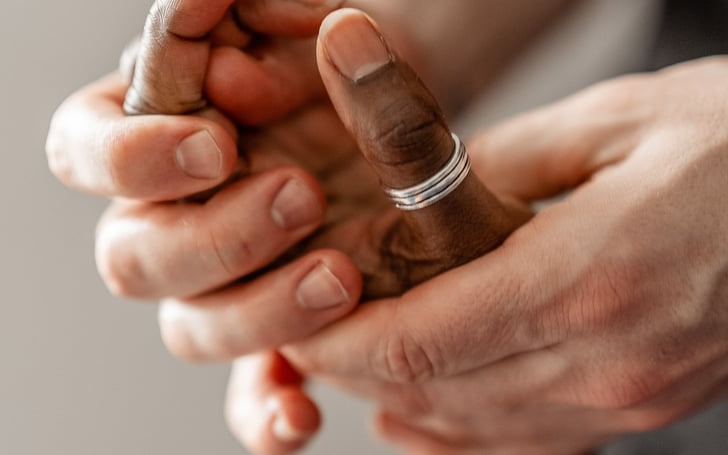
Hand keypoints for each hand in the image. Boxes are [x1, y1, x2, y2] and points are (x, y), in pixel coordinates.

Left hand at [228, 54, 727, 453]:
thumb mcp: (610, 123)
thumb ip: (496, 164)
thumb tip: (417, 195)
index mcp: (586, 279)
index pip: (418, 344)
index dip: (338, 340)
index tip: (296, 316)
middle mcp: (603, 363)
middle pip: (428, 394)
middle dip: (354, 366)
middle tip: (317, 320)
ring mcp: (624, 402)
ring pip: (466, 428)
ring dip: (398, 392)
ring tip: (366, 341)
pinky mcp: (638, 410)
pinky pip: (517, 443)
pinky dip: (455, 422)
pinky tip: (432, 388)